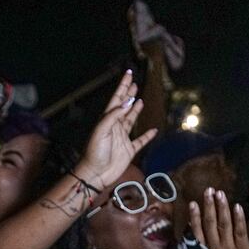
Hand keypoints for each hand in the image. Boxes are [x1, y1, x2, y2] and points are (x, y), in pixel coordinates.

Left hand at [73, 71, 155, 190]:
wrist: (95, 174)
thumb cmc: (94, 153)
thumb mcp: (101, 131)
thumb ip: (114, 116)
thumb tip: (127, 102)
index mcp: (107, 120)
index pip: (116, 99)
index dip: (122, 86)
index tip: (128, 74)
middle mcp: (115, 127)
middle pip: (123, 107)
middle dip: (128, 94)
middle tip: (134, 83)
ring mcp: (122, 138)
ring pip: (130, 120)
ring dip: (135, 110)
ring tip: (139, 100)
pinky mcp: (128, 150)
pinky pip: (140, 141)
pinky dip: (147, 135)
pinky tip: (153, 130)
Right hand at [189, 187, 248, 248]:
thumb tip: (191, 238)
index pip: (197, 232)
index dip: (194, 216)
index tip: (192, 203)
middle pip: (210, 224)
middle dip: (208, 206)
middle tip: (208, 190)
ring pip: (224, 224)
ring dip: (221, 207)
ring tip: (219, 193)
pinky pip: (241, 232)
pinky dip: (238, 218)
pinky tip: (237, 206)